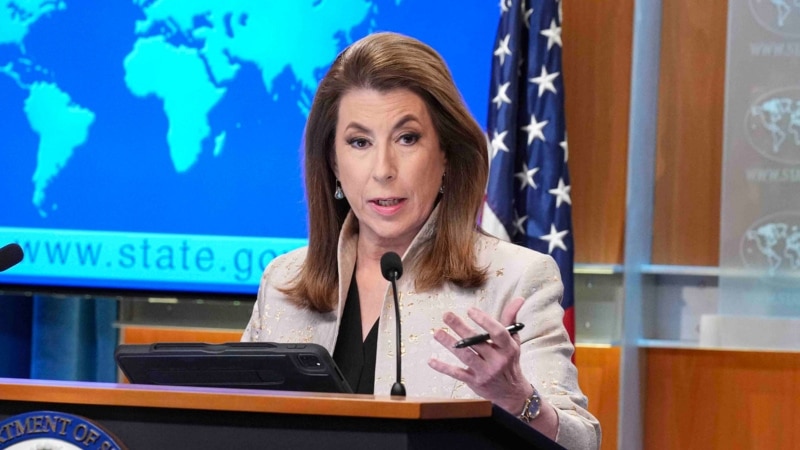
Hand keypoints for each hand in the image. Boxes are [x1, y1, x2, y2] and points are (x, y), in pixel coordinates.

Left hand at [428, 296, 532, 412]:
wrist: (512, 393)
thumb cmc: (510, 361)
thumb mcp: (514, 341)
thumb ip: (510, 319)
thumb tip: (519, 298)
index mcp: (508, 348)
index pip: (497, 332)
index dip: (484, 321)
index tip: (471, 310)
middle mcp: (497, 361)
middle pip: (477, 342)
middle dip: (460, 328)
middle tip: (447, 315)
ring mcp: (485, 372)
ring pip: (465, 356)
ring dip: (449, 344)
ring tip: (437, 332)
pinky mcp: (474, 382)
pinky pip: (457, 374)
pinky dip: (443, 368)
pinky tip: (431, 360)